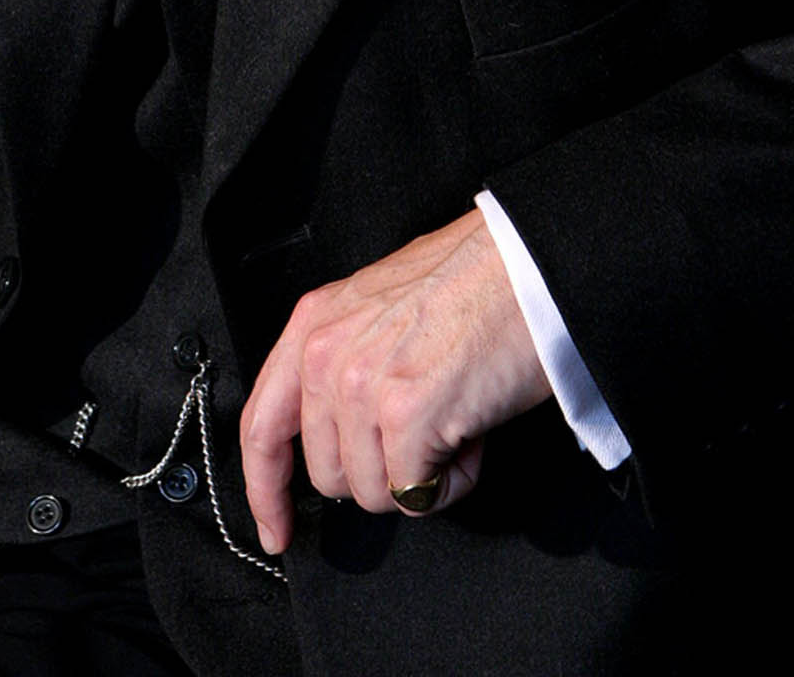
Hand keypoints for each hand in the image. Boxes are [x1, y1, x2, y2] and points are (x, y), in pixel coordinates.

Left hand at [239, 209, 551, 554]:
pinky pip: (416, 495)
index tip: (275, 529)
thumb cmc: (474, 282)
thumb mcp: (380, 307)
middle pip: (327, 474)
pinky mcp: (406, 415)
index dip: (266, 489)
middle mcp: (326, 354)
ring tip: (455, 419)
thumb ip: (346, 361)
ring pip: (373, 493)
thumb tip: (345, 434)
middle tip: (427, 425)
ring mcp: (362, 386)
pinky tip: (471, 436)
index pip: (262, 425)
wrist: (531, 264)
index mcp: (314, 325)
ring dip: (420, 474)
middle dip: (379, 471)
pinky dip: (452, 482)